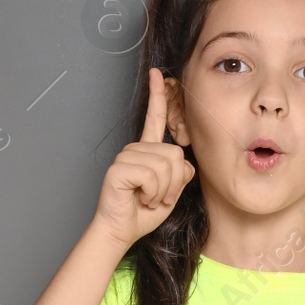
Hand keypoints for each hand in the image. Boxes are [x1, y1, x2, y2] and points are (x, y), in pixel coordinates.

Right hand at [91, 67, 195, 247]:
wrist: (121, 230)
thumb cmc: (144, 212)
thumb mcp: (171, 191)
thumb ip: (181, 174)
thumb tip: (185, 164)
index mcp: (147, 151)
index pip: (154, 118)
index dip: (157, 95)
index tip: (157, 74)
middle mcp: (135, 149)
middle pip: (175, 155)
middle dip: (174, 183)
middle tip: (158, 196)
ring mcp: (125, 156)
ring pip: (166, 166)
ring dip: (163, 191)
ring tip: (147, 198)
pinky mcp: (119, 168)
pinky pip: (152, 176)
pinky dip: (153, 193)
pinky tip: (140, 197)